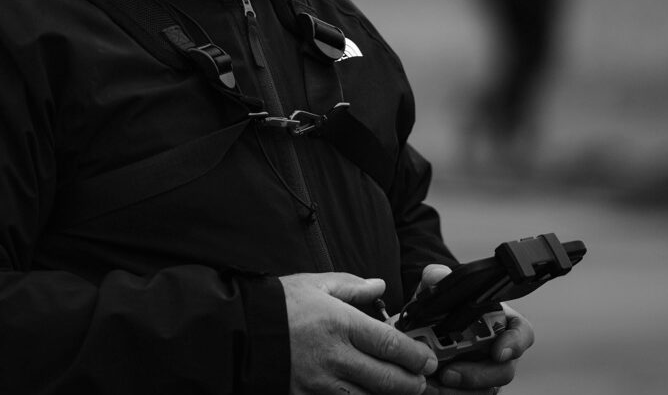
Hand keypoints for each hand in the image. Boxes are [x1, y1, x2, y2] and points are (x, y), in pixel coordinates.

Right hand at [279, 272, 437, 393]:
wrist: (241, 332)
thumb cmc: (279, 305)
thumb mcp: (315, 284)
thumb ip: (352, 286)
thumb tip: (380, 285)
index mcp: (339, 323)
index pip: (390, 344)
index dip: (415, 355)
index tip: (426, 359)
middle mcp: (335, 356)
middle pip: (387, 379)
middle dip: (412, 383)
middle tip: (422, 380)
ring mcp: (321, 383)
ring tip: (399, 391)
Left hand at [414, 265, 534, 393]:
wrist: (417, 330)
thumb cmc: (437, 306)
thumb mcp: (434, 286)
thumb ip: (437, 276)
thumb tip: (439, 276)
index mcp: (498, 320)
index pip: (522, 332)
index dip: (516, 343)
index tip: (499, 352)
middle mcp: (498, 349)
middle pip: (504, 370)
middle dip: (479, 375)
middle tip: (450, 373)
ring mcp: (486, 372)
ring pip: (487, 390)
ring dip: (462, 390)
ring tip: (435, 383)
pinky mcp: (471, 389)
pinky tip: (431, 388)